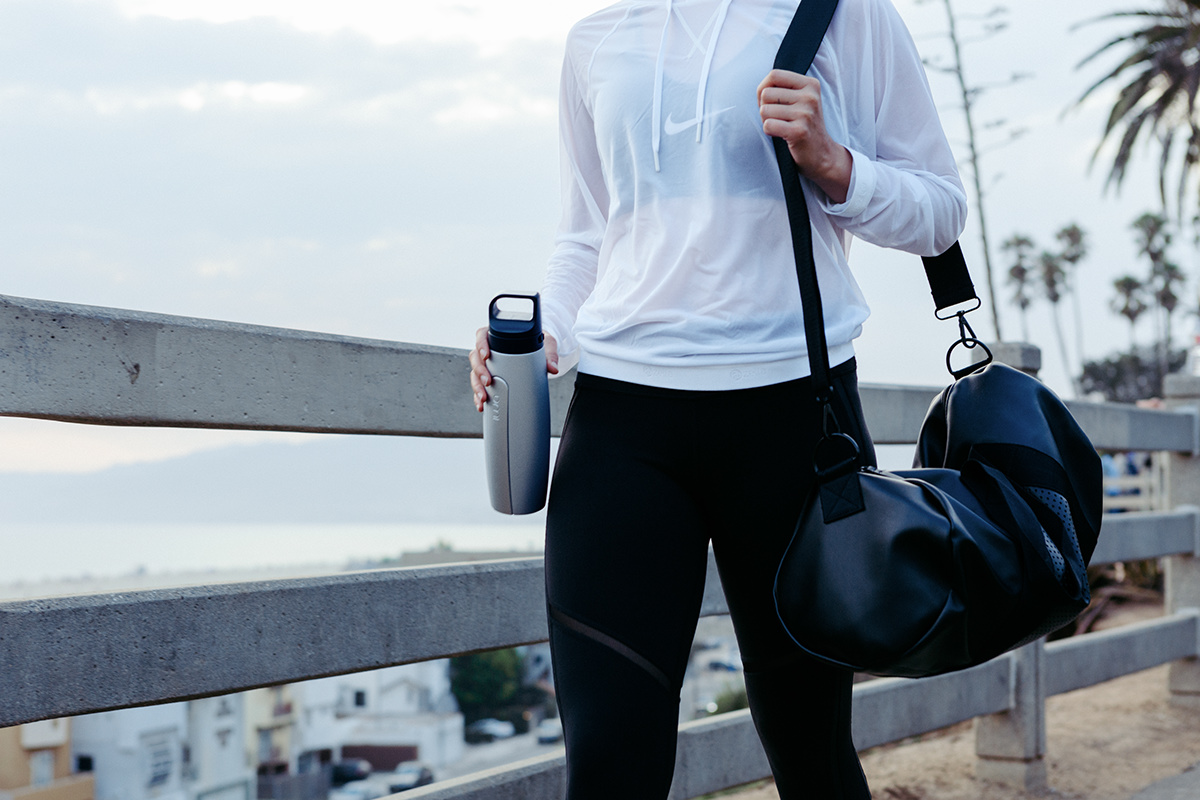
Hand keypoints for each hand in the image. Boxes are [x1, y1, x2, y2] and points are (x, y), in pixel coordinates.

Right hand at [470, 328, 559, 411]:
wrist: (541, 353)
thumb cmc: (538, 343)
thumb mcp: (546, 344)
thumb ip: (550, 354)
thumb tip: (553, 368)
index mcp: (498, 336)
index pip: (483, 335)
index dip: (481, 344)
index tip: (486, 355)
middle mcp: (490, 350)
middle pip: (476, 357)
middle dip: (479, 371)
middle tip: (488, 381)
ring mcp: (488, 364)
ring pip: (474, 373)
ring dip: (477, 386)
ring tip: (484, 397)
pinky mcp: (490, 377)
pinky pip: (479, 385)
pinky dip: (479, 396)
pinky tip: (482, 404)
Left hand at [757, 69, 851, 203]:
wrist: (822, 153)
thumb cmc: (804, 125)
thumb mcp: (801, 100)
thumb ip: (784, 88)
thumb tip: (761, 88)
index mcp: (810, 84)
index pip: (774, 75)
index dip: (763, 88)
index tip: (770, 101)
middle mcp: (810, 96)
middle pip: (766, 93)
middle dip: (764, 107)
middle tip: (777, 118)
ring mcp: (806, 114)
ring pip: (764, 110)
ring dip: (767, 121)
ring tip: (781, 126)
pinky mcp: (799, 131)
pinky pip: (768, 125)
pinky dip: (769, 132)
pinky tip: (782, 134)